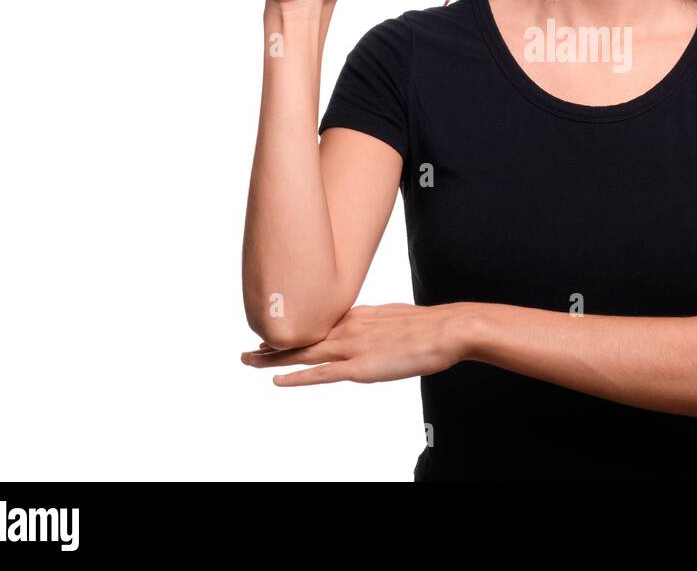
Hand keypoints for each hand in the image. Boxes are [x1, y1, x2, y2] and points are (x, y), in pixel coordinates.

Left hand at [239, 303, 470, 386]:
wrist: (448, 329)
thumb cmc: (432, 326)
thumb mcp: (398, 319)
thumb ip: (379, 326)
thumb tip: (375, 333)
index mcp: (359, 315)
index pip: (318, 323)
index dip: (295, 331)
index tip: (276, 333)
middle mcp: (349, 328)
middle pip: (303, 337)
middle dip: (274, 343)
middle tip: (249, 348)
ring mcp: (353, 346)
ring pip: (304, 353)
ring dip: (274, 358)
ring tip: (249, 360)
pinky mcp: (361, 366)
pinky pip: (321, 373)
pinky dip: (297, 377)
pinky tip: (278, 380)